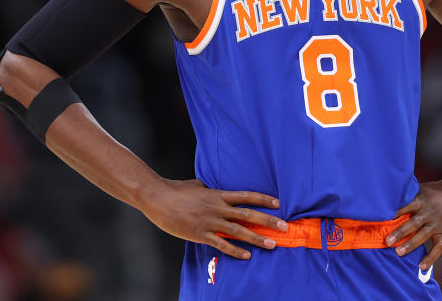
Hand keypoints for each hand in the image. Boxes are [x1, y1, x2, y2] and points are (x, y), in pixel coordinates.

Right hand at [138, 178, 286, 259]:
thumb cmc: (175, 190)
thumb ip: (207, 189)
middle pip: (248, 214)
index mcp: (217, 194)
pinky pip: (221, 244)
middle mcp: (217, 208)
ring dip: (257, 238)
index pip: (246, 196)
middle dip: (268, 220)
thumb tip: (210, 186)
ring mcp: (209, 221)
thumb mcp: (195, 185)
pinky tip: (247, 255)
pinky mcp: (200, 234)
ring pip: (239, 231)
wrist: (157, 198)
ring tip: (272, 244)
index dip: (263, 199)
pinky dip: (235, 250)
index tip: (278, 203)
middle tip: (284, 226)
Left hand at [384, 178, 441, 269]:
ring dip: (410, 245)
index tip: (381, 221)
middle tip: (387, 241)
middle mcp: (429, 213)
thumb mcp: (422, 190)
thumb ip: (408, 197)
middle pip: (412, 223)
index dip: (393, 214)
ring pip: (423, 236)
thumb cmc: (436, 192)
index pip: (404, 208)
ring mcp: (437, 224)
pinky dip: (430, 258)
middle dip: (399, 232)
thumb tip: (385, 198)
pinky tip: (421, 266)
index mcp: (420, 200)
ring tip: (398, 252)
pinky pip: (438, 248)